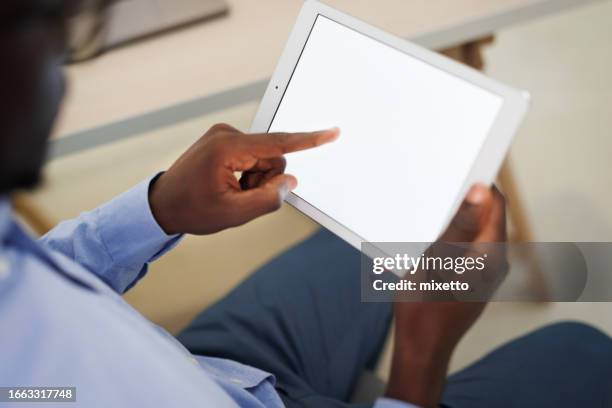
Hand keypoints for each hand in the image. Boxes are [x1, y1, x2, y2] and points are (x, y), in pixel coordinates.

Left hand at [149, 123, 338, 234]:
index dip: (309, 141)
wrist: (162, 205)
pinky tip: (227, 185)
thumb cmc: (191, 209)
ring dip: (255, 179)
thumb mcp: (234, 214)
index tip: (332, 132)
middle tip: (241, 196)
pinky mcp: (223, 141)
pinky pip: (252, 157)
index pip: (278, 144)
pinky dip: (247, 174)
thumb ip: (268, 199)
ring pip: (264, 158)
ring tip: (231, 192)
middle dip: (265, 180)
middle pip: (272, 156)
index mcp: (227, 148)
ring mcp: (224, 136)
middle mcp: (226, 134)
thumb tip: (289, 182)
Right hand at [385, 185, 505, 407]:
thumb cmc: (424, 306)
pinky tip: (427, 244)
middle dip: (462, 202)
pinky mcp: (472, 281)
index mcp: (490, 254)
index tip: (454, 171)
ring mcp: (484, 273)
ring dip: (453, 222)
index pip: (495, 203)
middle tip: (434, 194)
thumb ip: (459, 226)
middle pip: (485, 217)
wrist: (421, 348)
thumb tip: (480, 192)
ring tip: (427, 219)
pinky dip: (450, 240)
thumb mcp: (436, 261)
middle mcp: (493, 262)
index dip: (479, 184)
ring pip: (473, 233)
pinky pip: (466, 249)